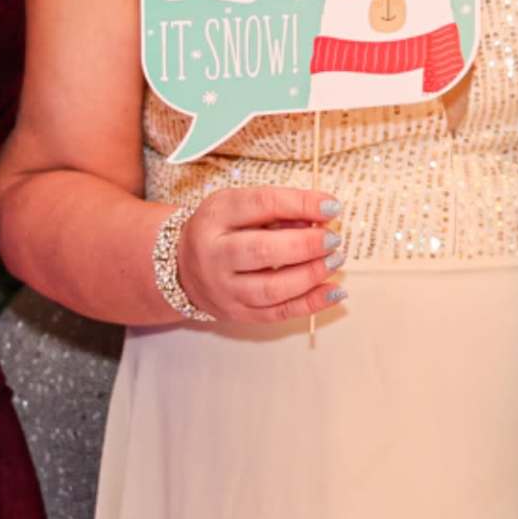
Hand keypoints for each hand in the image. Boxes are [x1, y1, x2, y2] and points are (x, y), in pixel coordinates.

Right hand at [174, 184, 341, 324]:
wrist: (182, 268)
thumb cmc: (221, 231)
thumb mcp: (239, 207)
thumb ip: (277, 210)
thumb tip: (321, 218)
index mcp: (215, 216)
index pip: (261, 204)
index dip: (300, 204)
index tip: (332, 207)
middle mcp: (214, 254)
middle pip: (262, 250)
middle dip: (306, 244)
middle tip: (334, 239)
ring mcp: (224, 289)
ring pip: (272, 288)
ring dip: (311, 275)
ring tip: (335, 260)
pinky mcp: (237, 314)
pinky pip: (278, 313)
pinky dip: (311, 303)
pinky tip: (335, 291)